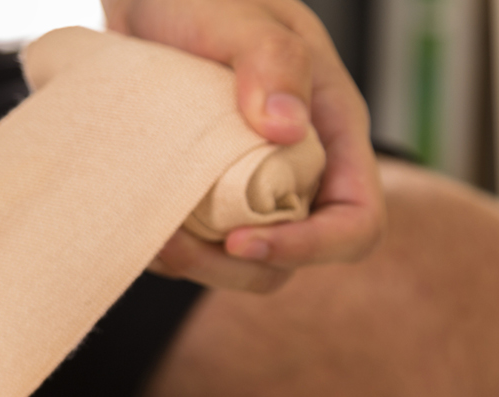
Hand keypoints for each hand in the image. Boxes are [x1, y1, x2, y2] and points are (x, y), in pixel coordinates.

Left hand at [107, 0, 385, 291]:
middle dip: (236, 268)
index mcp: (332, 132)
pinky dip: (171, 254)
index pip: (356, 222)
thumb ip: (271, 58)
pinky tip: (143, 226)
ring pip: (245, 267)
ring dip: (199, 268)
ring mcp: (253, 190)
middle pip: (294, 261)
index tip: (242, 242)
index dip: (311, 248)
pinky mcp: (209, 199)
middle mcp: (299, 170)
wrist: (149, 1)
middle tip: (176, 244)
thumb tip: (285, 128)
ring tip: (155, 237)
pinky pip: (200, 250)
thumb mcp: (239, 16)